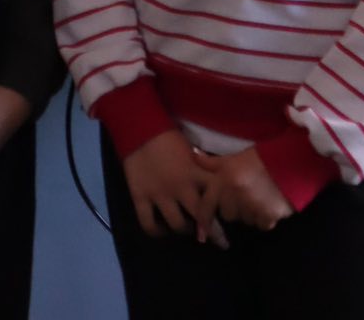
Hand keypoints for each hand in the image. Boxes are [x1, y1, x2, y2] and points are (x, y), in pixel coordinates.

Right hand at [120, 130, 226, 244]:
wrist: (139, 128)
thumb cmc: (168, 136)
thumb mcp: (191, 151)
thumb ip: (201, 170)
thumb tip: (213, 186)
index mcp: (193, 173)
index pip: (214, 196)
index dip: (221, 206)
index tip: (224, 216)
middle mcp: (179, 187)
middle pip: (199, 216)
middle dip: (208, 230)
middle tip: (210, 235)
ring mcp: (159, 194)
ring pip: (176, 225)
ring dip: (183, 229)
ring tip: (184, 227)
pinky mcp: (140, 197)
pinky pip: (148, 223)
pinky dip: (156, 231)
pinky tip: (161, 229)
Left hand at [193, 147, 293, 232]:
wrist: (290, 161)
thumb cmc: (260, 157)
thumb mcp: (233, 157)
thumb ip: (212, 162)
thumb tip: (193, 155)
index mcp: (224, 180)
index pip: (206, 206)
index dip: (204, 220)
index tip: (202, 233)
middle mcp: (234, 196)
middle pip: (227, 214)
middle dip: (232, 208)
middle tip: (242, 196)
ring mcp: (251, 208)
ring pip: (244, 220)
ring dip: (249, 213)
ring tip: (258, 197)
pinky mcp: (268, 217)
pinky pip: (261, 224)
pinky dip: (264, 218)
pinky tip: (269, 204)